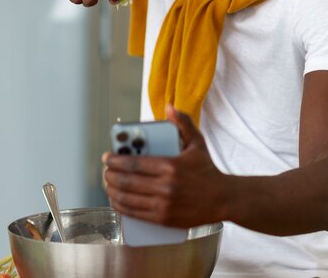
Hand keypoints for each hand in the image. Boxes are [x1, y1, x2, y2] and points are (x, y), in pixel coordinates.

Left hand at [102, 105, 228, 227]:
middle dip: (110, 175)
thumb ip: (182, 122)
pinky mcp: (163, 219)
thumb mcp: (197, 142)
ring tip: (108, 184)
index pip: (134, 163)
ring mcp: (163, 205)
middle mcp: (165, 186)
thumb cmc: (207, 169)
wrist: (222, 199)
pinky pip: (135, 213)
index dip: (116, 160)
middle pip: (127, 181)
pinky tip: (116, 199)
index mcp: (170, 166)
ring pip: (128, 198)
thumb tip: (169, 107)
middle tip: (105, 170)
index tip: (107, 157)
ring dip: (112, 191)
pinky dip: (121, 206)